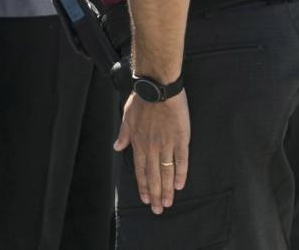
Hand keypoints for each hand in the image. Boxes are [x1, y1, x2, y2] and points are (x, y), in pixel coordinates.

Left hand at [114, 90, 189, 213]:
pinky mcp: (180, 139)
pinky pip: (181, 161)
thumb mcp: (127, 116)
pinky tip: (179, 185)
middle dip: (155, 195)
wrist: (158, 88)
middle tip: (157, 209)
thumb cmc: (142, 99)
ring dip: (167, 190)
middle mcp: (151, 147)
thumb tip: (117, 146)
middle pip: (153, 176)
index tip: (145, 198)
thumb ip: (124, 134)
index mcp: (139, 142)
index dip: (143, 186)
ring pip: (166, 172)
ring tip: (168, 203)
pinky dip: (180, 174)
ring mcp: (167, 144)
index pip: (140, 170)